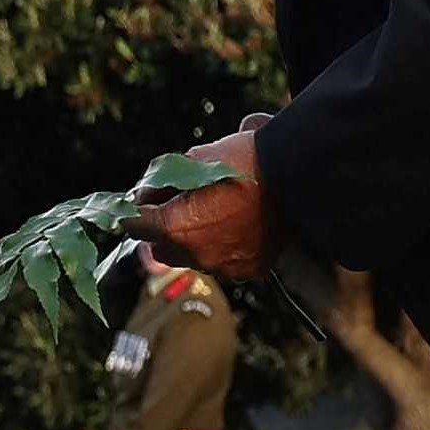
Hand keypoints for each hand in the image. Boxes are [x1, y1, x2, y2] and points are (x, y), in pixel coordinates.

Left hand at [134, 128, 274, 279]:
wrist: (296, 175)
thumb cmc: (243, 160)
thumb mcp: (192, 160)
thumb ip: (162, 182)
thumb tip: (146, 196)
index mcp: (174, 227)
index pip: (133, 226)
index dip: (136, 210)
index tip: (145, 201)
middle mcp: (195, 255)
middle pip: (160, 248)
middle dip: (163, 230)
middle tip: (179, 206)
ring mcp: (223, 267)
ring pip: (191, 258)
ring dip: (193, 241)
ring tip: (214, 214)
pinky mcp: (248, 270)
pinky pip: (223, 262)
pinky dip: (223, 247)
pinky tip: (237, 225)